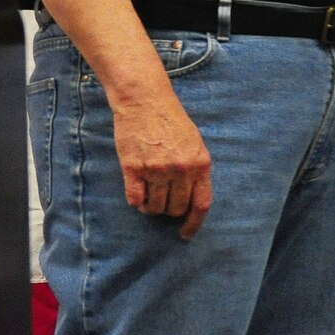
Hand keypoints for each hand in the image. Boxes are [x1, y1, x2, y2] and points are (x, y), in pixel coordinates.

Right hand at [113, 86, 213, 238]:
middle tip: (163, 201)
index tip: (186, 234)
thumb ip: (196, 171)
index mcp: (200, 164)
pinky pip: (135, 198)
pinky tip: (137, 192)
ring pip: (155, 207)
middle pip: (176, 209)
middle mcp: (180, 169)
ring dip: (152, 207)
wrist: (146, 101)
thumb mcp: (195, 145)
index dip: (194, 224)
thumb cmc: (172, 122)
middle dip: (169, 211)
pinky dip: (136, 201)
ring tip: (149, 194)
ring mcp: (156, 169)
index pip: (201, 204)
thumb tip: (192, 200)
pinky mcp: (133, 167)